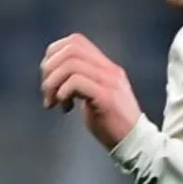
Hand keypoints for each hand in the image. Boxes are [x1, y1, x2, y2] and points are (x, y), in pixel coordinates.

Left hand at [40, 33, 141, 149]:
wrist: (135, 142)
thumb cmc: (111, 123)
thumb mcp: (95, 96)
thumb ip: (81, 82)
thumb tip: (53, 75)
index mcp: (106, 67)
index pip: (76, 41)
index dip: (54, 54)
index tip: (48, 76)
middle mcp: (109, 70)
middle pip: (71, 49)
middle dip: (49, 68)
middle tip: (47, 91)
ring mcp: (110, 82)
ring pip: (71, 64)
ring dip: (53, 83)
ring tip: (53, 101)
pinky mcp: (106, 97)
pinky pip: (76, 82)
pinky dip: (62, 93)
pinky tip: (65, 108)